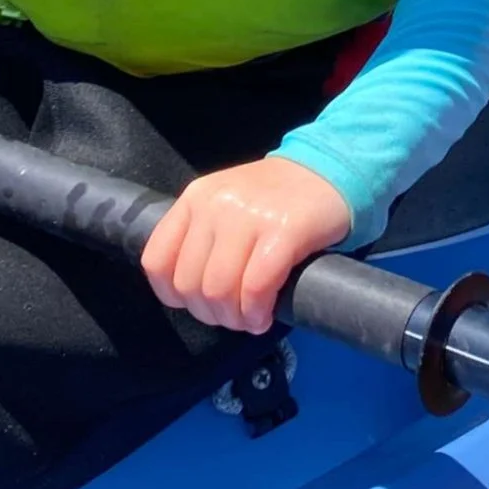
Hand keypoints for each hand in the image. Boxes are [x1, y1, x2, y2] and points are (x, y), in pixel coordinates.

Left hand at [141, 156, 351, 333]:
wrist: (332, 169)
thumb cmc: (278, 197)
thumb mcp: (226, 204)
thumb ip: (202, 237)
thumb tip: (190, 293)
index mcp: (195, 198)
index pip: (157, 261)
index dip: (175, 296)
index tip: (201, 303)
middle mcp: (216, 204)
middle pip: (191, 284)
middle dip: (212, 313)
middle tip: (235, 316)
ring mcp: (249, 216)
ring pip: (220, 290)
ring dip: (235, 318)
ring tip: (251, 318)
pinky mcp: (284, 230)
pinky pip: (256, 287)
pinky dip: (257, 312)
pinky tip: (265, 316)